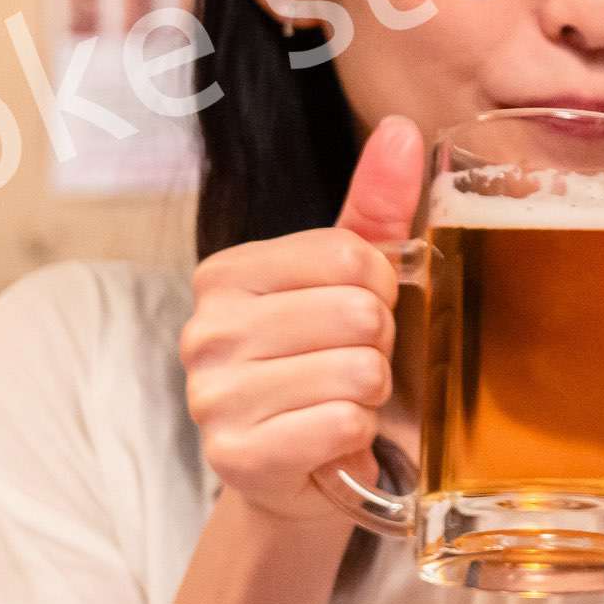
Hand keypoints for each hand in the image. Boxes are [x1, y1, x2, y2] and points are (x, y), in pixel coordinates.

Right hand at [179, 118, 420, 522]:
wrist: (303, 474)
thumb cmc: (329, 363)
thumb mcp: (353, 281)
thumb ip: (375, 205)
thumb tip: (399, 129)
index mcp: (226, 273)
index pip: (349, 254)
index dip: (383, 289)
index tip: (363, 313)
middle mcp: (205, 330)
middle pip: (358, 314)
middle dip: (380, 345)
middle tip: (353, 365)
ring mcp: (212, 396)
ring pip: (356, 372)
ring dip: (372, 393)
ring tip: (344, 402)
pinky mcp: (236, 456)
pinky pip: (340, 425)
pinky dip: (356, 435)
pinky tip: (331, 439)